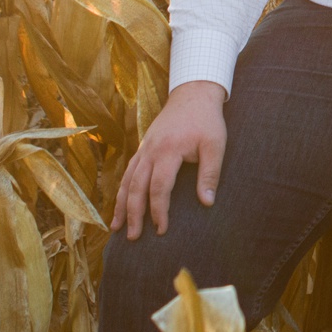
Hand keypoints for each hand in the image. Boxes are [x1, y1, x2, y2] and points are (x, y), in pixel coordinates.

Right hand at [110, 79, 227, 239]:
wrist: (193, 94)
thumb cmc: (207, 120)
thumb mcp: (215, 144)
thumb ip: (210, 173)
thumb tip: (207, 202)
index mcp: (167, 151)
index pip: (158, 188)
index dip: (159, 211)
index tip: (162, 229)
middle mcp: (150, 151)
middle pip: (135, 188)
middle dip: (133, 215)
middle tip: (132, 237)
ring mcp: (143, 149)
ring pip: (126, 181)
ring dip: (121, 205)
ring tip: (116, 228)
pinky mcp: (143, 147)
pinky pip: (128, 172)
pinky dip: (121, 190)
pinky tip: (119, 204)